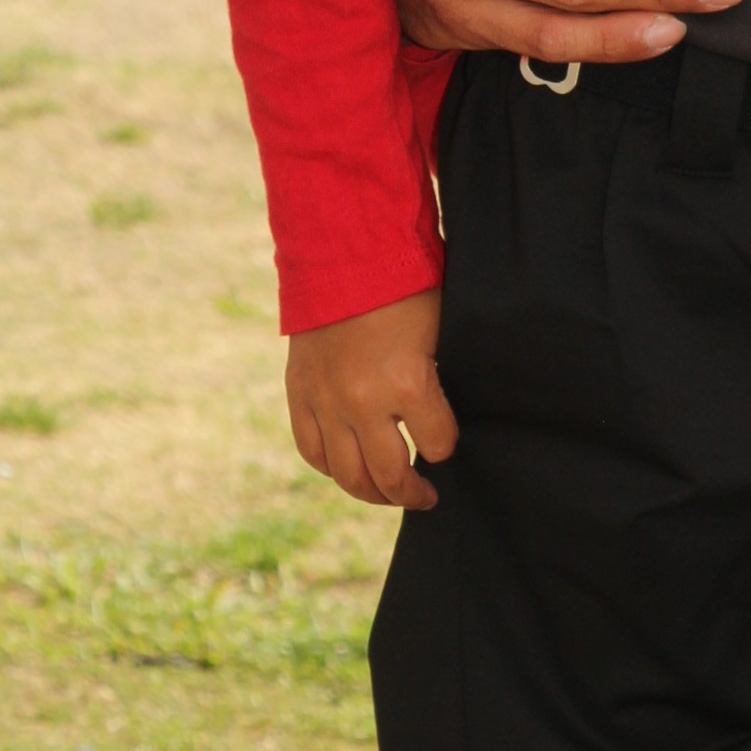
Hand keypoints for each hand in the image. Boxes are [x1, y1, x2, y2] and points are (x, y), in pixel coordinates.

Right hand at [286, 291, 454, 510]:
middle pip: (389, 476)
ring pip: (347, 475)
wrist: (344, 254)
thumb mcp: (441, 329)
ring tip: (389, 493)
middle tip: (427, 496)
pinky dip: (330, 468)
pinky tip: (348, 469)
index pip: (439, 444)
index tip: (447, 441)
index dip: (447, 445)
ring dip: (371, 493)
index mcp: (409, 383)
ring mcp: (326, 402)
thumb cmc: (405, 287)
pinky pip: (311, 451)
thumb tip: (451, 412)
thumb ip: (442, 376)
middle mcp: (363, 402)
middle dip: (412, 493)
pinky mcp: (299, 394)